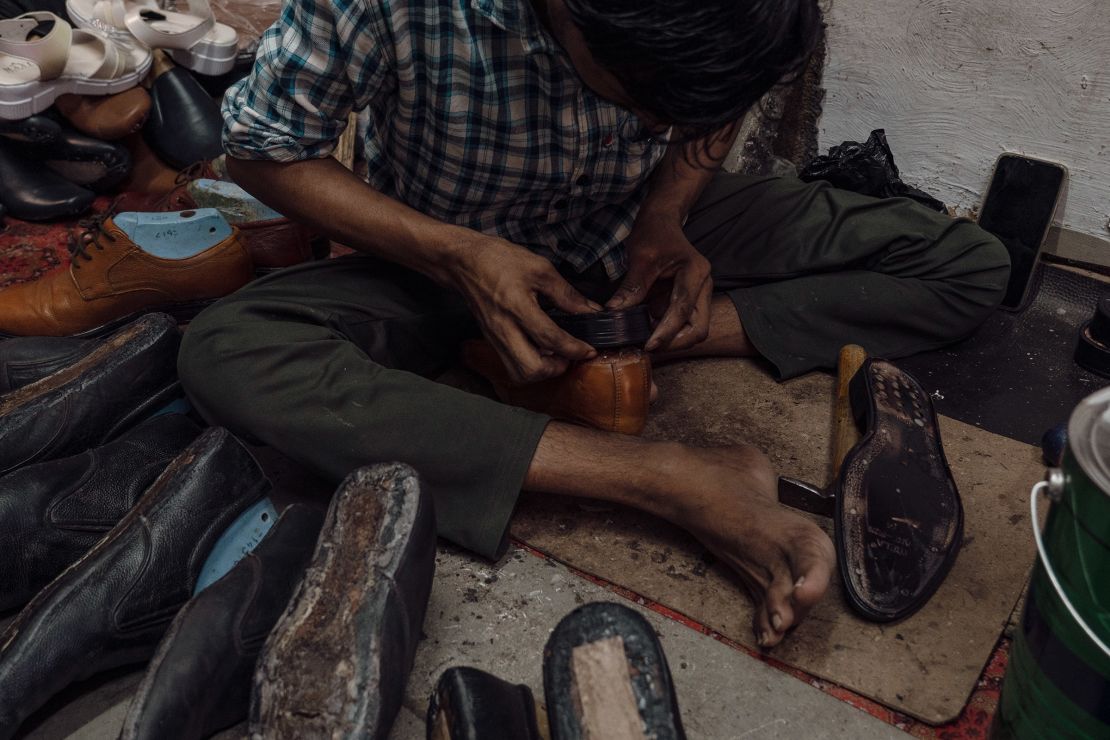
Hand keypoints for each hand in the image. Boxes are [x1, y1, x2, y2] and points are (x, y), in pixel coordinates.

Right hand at [453, 235, 599, 383]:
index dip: (574, 349)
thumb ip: (566, 294)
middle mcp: (503, 328)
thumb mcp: (539, 269)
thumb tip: (590, 311)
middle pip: (530, 369)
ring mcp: (494, 338)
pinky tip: (539, 349)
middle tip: (569, 356)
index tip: (589, 350)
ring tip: (554, 355)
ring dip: (541, 370)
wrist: (463, 262)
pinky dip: (529, 364)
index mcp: (517, 306)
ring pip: (518, 373)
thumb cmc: (498, 260)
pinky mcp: (491, 341)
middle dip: (555, 369)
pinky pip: (511, 364)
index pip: (550, 339)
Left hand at [607, 214, 711, 351]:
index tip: (649, 345)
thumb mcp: (640, 257)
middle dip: (675, 343)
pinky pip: (682, 325)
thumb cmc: (654, 233)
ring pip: (693, 330)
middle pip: (698, 328)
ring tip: (645, 340)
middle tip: (649, 348)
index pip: (683, 309)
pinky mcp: (689, 301)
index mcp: (695, 272)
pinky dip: (666, 333)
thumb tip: (614, 313)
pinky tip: (647, 332)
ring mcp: (698, 295)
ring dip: (671, 340)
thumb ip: (631, 286)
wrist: (662, 222)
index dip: (666, 331)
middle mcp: (703, 286)